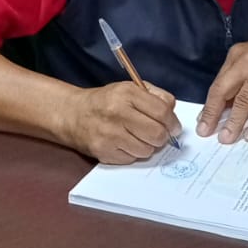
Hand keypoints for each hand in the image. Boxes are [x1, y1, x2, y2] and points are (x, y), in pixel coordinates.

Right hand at [65, 81, 180, 162]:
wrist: (73, 114)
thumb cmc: (106, 102)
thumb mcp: (130, 89)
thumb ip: (155, 96)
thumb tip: (173, 113)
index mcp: (127, 94)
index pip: (162, 112)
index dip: (173, 123)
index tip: (174, 127)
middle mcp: (118, 113)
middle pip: (157, 134)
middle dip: (163, 137)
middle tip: (160, 136)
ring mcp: (110, 134)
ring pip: (146, 150)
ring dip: (148, 146)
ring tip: (138, 138)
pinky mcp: (104, 151)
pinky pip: (132, 159)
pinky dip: (133, 153)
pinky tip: (125, 143)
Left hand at [197, 35, 247, 144]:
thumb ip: (240, 79)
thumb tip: (226, 106)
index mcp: (237, 56)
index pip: (218, 83)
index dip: (209, 105)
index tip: (202, 121)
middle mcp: (246, 63)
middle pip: (224, 92)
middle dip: (213, 114)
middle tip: (206, 132)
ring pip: (243, 102)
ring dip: (234, 123)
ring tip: (227, 138)